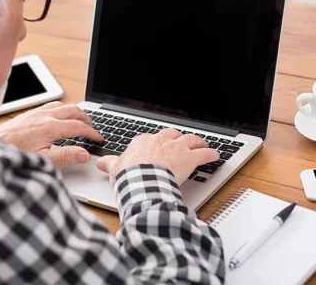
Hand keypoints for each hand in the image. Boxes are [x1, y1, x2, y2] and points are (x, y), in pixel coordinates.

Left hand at [0, 102, 103, 165]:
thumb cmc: (14, 153)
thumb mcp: (42, 159)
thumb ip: (65, 156)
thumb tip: (85, 154)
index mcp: (50, 127)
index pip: (79, 127)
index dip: (92, 133)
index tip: (98, 139)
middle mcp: (44, 116)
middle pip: (74, 111)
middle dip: (87, 119)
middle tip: (93, 129)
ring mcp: (36, 113)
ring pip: (63, 105)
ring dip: (75, 112)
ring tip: (81, 121)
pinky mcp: (29, 113)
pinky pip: (52, 106)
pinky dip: (62, 109)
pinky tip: (60, 117)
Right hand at [96, 129, 219, 184]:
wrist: (141, 180)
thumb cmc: (128, 175)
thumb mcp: (115, 169)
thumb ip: (110, 164)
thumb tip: (100, 162)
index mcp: (142, 142)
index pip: (151, 139)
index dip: (156, 144)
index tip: (158, 148)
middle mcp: (160, 140)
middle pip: (172, 134)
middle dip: (178, 138)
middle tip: (182, 142)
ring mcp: (176, 148)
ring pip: (190, 140)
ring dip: (198, 141)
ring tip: (202, 143)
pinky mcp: (189, 158)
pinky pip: (203, 154)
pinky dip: (210, 154)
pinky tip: (215, 155)